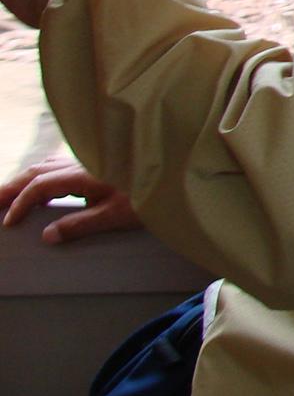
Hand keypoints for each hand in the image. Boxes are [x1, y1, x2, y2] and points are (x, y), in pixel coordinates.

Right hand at [0, 155, 139, 242]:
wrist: (175, 172)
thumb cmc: (149, 194)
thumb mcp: (116, 215)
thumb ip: (80, 224)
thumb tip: (46, 236)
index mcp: (83, 173)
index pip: (40, 186)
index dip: (21, 203)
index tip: (7, 222)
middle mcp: (82, 162)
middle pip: (37, 170)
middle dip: (12, 187)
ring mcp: (90, 160)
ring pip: (47, 165)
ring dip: (25, 180)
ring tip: (7, 195)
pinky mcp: (98, 162)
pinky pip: (60, 165)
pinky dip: (42, 175)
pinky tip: (41, 186)